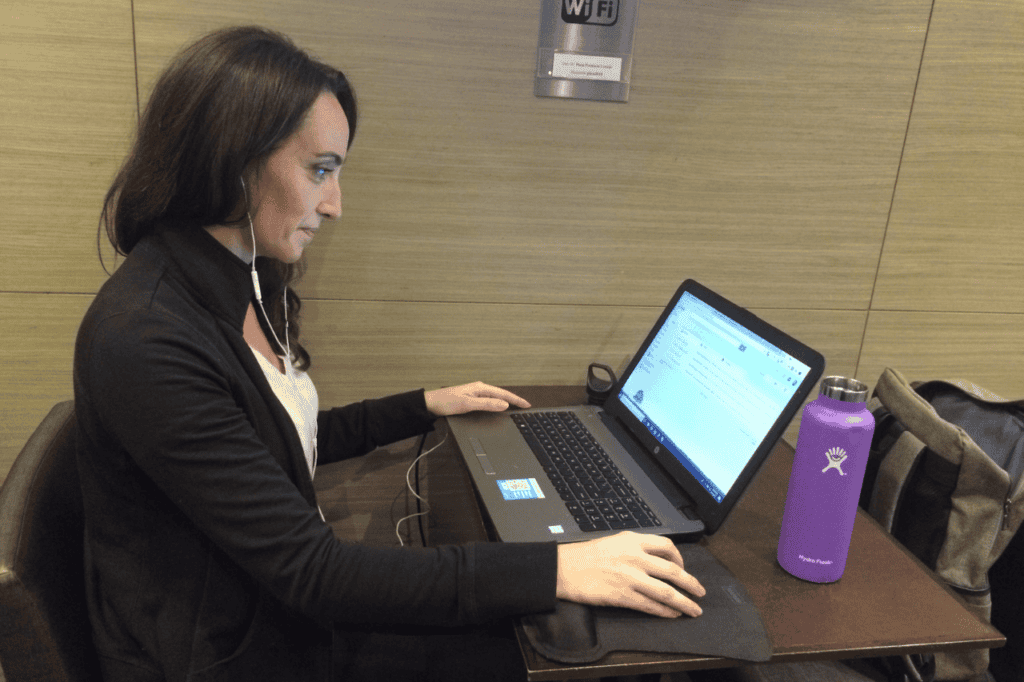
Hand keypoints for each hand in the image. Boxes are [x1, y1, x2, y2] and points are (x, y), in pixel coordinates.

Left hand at [424, 382, 530, 416]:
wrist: (430, 404)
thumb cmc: (445, 402)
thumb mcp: (468, 404)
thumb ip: (486, 404)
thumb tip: (503, 404)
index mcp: (480, 388)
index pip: (503, 394)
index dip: (516, 400)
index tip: (526, 404)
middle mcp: (478, 389)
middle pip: (501, 394)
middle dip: (514, 399)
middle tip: (525, 406)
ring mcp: (475, 394)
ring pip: (495, 397)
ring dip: (506, 401)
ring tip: (516, 406)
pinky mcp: (471, 399)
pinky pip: (489, 401)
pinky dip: (497, 404)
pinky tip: (498, 407)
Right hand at [556, 531, 704, 617]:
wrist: (565, 568)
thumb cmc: (586, 555)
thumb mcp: (614, 541)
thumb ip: (636, 547)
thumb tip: (656, 559)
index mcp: (633, 541)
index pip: (667, 546)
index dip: (680, 558)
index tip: (683, 567)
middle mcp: (635, 558)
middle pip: (673, 571)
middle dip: (691, 584)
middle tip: (701, 592)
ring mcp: (630, 578)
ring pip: (666, 592)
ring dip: (684, 602)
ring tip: (694, 609)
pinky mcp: (623, 596)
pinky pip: (650, 605)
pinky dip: (665, 612)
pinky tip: (672, 615)